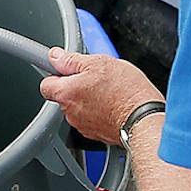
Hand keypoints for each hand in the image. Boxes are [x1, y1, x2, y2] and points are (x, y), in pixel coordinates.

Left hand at [40, 49, 162, 145]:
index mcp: (67, 93)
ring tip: (108, 91)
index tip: (66, 69)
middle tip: (95, 78)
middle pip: (64, 96)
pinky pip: (91, 119)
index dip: (55, 75)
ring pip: (78, 108)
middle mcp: (70, 112)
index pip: (45, 84)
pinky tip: (113, 103)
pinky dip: (99, 111)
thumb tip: (56, 56)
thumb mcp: (99, 63)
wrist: (145, 119)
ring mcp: (82, 125)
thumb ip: (72, 60)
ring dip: (88, 99)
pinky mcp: (96, 134)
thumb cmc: (126, 92)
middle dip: (75, 86)